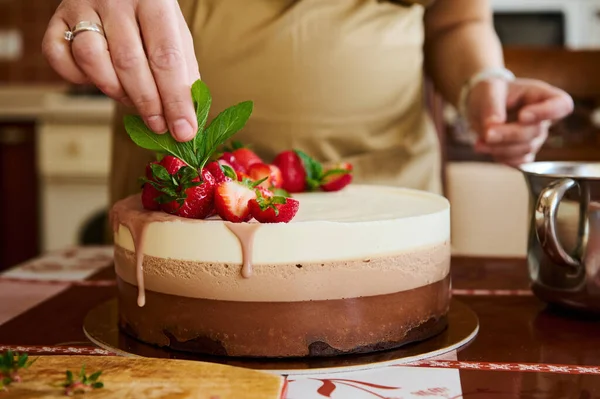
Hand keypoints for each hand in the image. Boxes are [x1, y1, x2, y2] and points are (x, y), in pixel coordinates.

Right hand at [42, 0, 199, 141]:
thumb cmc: (150, 16)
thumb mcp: (175, 33)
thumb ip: (183, 71)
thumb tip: (186, 118)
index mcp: (153, 0)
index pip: (166, 57)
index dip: (175, 100)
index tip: (184, 131)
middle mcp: (115, 0)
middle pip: (129, 62)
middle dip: (148, 104)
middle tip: (159, 126)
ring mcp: (82, 7)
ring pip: (91, 59)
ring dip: (114, 90)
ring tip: (130, 98)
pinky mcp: (57, 19)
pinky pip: (58, 56)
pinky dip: (76, 77)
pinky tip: (97, 78)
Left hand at [467, 78, 573, 166]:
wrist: (481, 106)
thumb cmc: (491, 92)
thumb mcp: (488, 90)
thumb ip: (491, 106)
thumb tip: (492, 126)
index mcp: (542, 95)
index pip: (562, 105)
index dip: (547, 113)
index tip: (523, 116)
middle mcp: (543, 118)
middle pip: (535, 132)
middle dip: (509, 135)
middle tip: (487, 133)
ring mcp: (535, 137)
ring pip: (525, 149)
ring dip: (500, 148)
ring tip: (480, 141)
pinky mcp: (523, 152)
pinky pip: (518, 162)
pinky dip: (501, 157)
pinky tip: (485, 147)